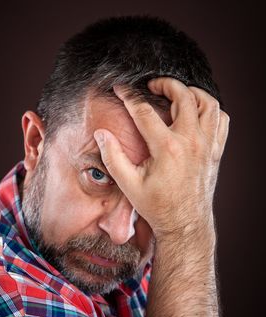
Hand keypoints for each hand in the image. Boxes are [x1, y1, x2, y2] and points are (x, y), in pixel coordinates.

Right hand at [94, 77, 229, 242]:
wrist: (184, 224)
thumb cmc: (157, 206)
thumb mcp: (128, 184)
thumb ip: (112, 156)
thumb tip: (102, 134)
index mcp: (167, 147)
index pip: (144, 110)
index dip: (129, 96)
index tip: (120, 89)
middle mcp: (190, 141)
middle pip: (183, 96)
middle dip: (165, 84)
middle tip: (152, 85)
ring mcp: (206, 145)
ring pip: (208, 104)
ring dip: (192, 92)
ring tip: (178, 93)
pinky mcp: (215, 152)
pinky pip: (222, 121)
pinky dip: (211, 111)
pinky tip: (198, 113)